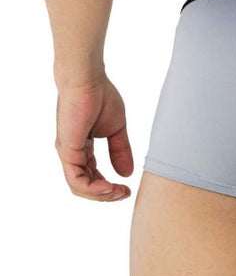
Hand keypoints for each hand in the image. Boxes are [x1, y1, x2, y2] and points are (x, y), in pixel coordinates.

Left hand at [54, 74, 133, 200]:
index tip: (127, 189)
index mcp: (82, 149)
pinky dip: (93, 189)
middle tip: (124, 194)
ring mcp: (68, 153)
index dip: (109, 187)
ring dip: (101, 195)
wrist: (88, 80)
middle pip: (85, 187)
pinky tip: (109, 186)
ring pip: (79, 188)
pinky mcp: (67, 150)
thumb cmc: (100, 96)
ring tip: (118, 192)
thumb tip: (127, 174)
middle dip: (106, 195)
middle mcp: (72, 154)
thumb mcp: (116, 129)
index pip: (92, 177)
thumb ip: (120, 151)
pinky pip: (76, 180)